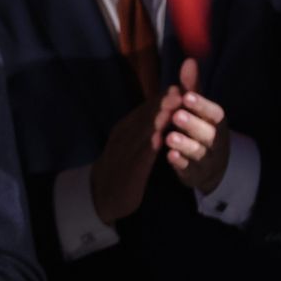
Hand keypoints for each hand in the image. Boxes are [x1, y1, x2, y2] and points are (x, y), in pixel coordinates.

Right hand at [91, 88, 182, 224]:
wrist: (101, 194)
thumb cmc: (121, 166)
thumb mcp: (131, 142)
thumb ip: (146, 126)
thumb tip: (162, 107)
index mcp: (125, 129)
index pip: (145, 111)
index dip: (161, 99)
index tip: (178, 86)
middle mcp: (123, 137)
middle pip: (144, 118)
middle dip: (161, 104)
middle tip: (177, 90)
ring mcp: (123, 153)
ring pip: (142, 134)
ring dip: (156, 120)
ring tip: (170, 109)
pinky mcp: (127, 171)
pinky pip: (139, 157)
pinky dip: (149, 147)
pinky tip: (160, 140)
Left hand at [167, 59, 229, 194]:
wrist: (211, 165)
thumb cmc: (200, 129)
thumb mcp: (197, 109)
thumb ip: (192, 88)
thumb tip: (188, 61)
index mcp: (215, 122)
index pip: (215, 113)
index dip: (202, 105)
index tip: (188, 97)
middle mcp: (214, 140)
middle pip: (207, 133)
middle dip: (192, 124)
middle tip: (177, 115)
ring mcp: (205, 158)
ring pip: (198, 152)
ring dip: (184, 144)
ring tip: (169, 137)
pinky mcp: (194, 173)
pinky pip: (188, 169)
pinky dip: (180, 162)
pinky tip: (169, 156)